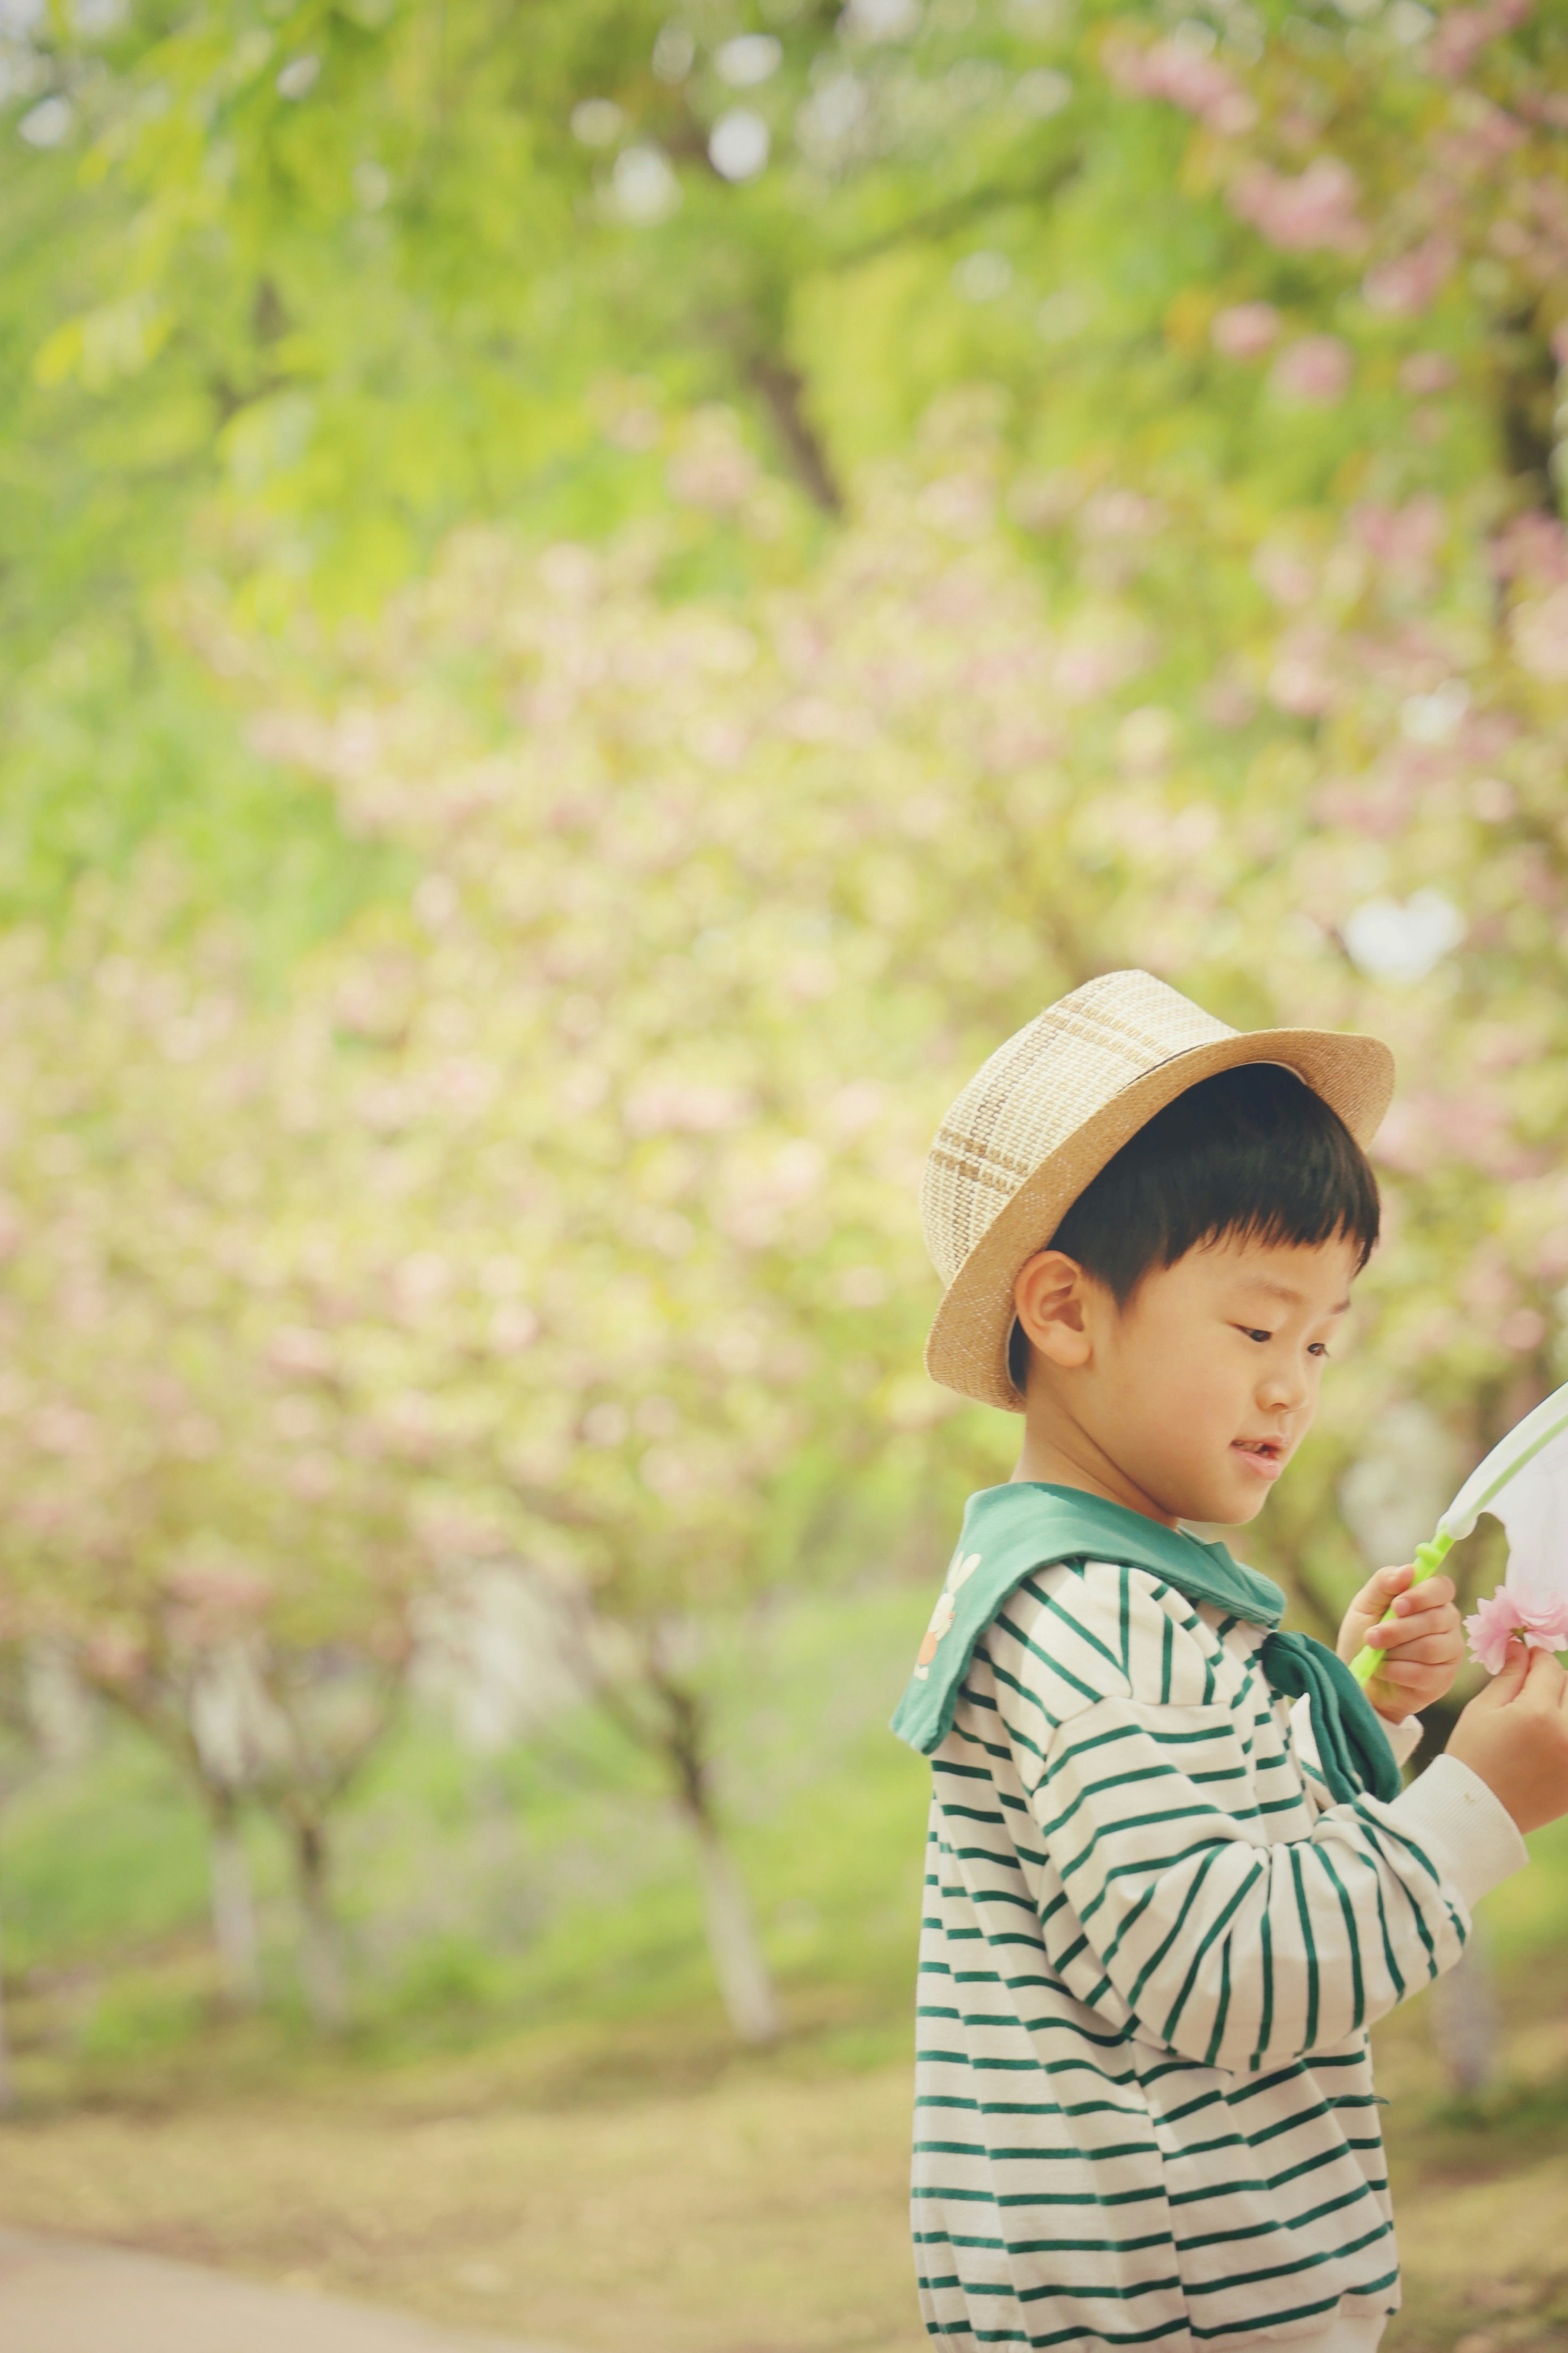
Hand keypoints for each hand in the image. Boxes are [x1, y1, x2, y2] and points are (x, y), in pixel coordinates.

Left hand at [1337, 1564, 1463, 1722]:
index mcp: (1430, 1599)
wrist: (1357, 1678)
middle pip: (1436, 1619)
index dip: (1422, 1595)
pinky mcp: (1443, 1680)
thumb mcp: (1365, 1605)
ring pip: (1430, 1647)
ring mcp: (1449, 1653)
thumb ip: (1384, 1583)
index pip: (1442, 1587)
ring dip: (1395, 1651)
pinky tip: (1383, 1670)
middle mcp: (1447, 1623)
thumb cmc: (1364, 1637)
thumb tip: (1408, 1570)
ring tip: (1375, 1654)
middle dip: (1398, 1629)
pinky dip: (1396, 1671)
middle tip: (1372, 1636)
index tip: (1396, 1605)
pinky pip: (1424, 1673)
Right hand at [1447, 1642, 1567, 1833]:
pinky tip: (1545, 1741)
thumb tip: (1521, 1647)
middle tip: (1532, 1690)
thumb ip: (1509, 1676)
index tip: (1526, 1657)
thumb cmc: (1473, 1756)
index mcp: (1538, 1713)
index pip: (1551, 1667)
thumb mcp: (1483, 1710)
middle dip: (1553, 1683)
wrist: (1479, 1812)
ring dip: (1563, 1707)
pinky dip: (1564, 1733)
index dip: (1537, 1657)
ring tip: (1540, 1716)